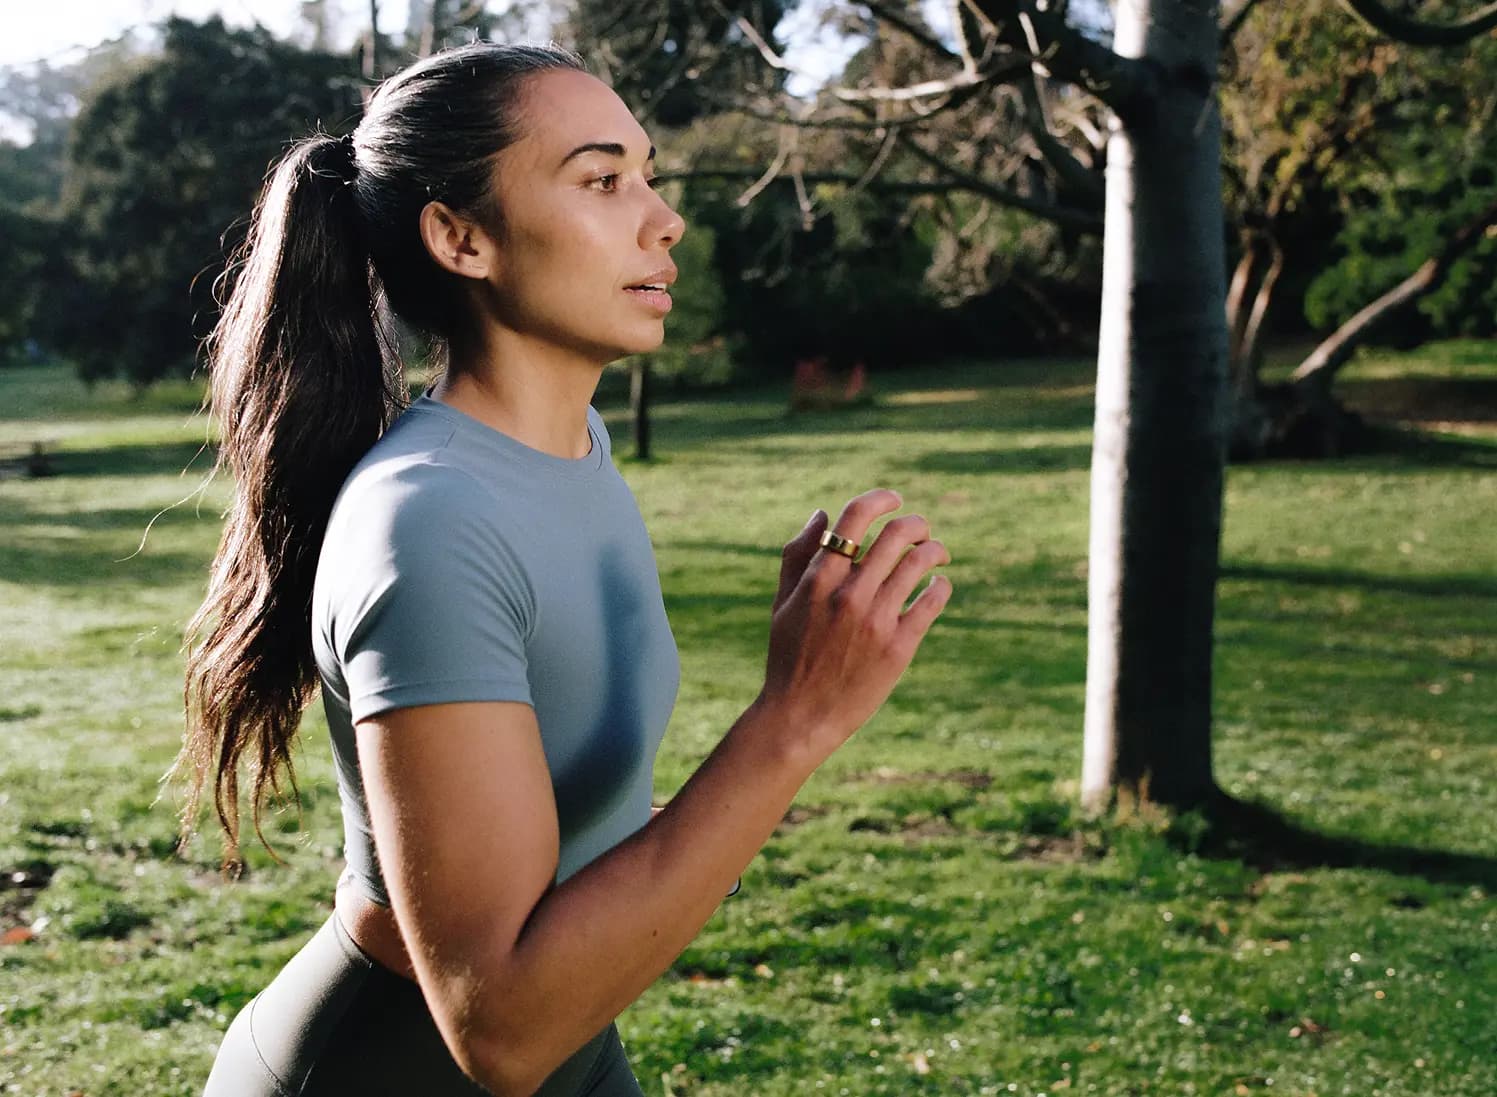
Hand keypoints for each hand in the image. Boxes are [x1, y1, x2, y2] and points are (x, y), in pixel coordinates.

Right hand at [760, 489, 951, 762]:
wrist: (801, 716)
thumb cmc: (789, 656)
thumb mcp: (783, 602)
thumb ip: (797, 554)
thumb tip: (822, 513)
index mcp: (818, 580)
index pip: (855, 517)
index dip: (881, 499)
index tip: (894, 500)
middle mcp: (849, 595)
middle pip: (896, 535)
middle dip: (916, 524)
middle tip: (922, 530)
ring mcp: (876, 620)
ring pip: (920, 563)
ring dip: (934, 550)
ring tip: (937, 554)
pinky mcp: (899, 647)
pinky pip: (933, 601)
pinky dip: (942, 584)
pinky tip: (939, 584)